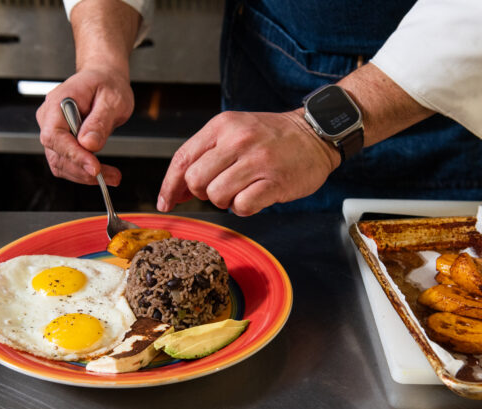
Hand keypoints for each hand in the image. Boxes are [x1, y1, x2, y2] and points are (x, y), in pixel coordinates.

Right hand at [36, 67, 133, 184]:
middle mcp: (50, 118)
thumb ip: (100, 121)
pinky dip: (85, 172)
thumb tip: (89, 144)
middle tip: (111, 176)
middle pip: (57, 154)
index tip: (94, 167)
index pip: (55, 136)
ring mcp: (54, 130)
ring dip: (85, 175)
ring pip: (61, 163)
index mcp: (58, 103)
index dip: (73, 155)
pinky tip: (104, 174)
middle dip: (83, 170)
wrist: (104, 79)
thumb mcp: (112, 99)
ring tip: (112, 176)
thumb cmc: (107, 84)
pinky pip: (68, 162)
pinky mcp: (62, 141)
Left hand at [157, 109, 340, 215]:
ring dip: (224, 201)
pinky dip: (244, 208)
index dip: (169, 185)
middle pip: (195, 181)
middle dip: (201, 193)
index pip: (182, 159)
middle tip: (219, 189)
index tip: (165, 202)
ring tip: (241, 191)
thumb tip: (177, 189)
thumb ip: (207, 154)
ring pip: (216, 195)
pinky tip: (255, 197)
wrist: (316, 134)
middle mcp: (238, 140)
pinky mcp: (274, 182)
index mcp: (223, 125)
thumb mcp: (236, 130)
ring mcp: (257, 161)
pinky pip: (242, 207)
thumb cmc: (273, 136)